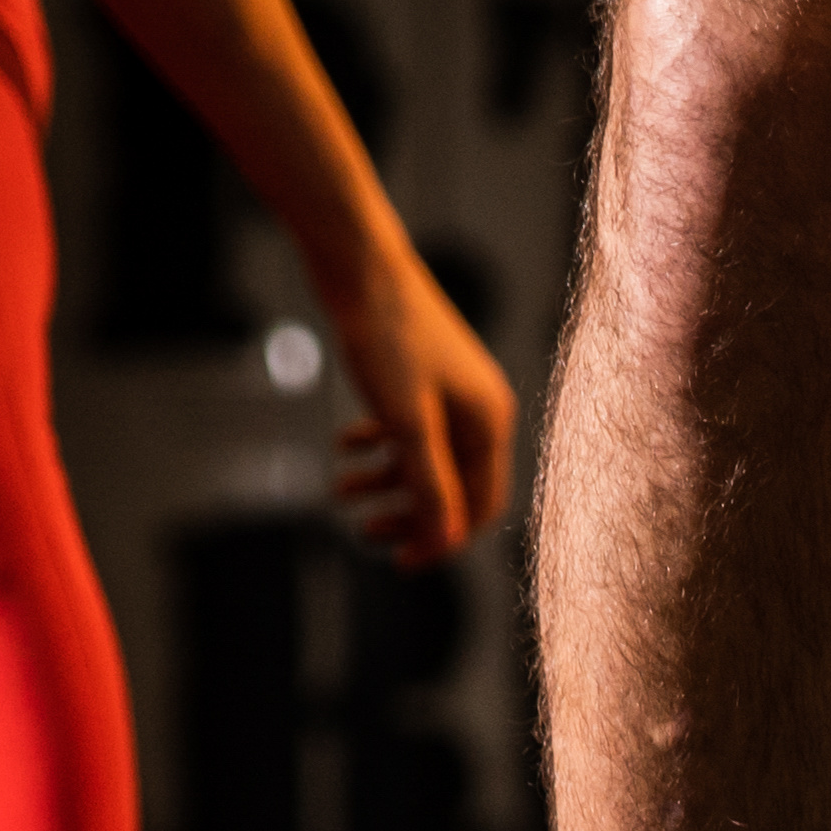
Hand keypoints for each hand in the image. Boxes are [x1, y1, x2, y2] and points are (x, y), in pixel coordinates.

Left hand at [320, 238, 515, 566]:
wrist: (361, 267)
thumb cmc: (389, 341)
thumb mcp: (408, 424)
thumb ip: (430, 485)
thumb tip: (447, 542)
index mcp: (490, 423)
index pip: (481, 504)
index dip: (444, 539)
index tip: (402, 563)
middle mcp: (478, 410)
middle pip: (453, 486)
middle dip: (410, 515)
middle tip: (366, 535)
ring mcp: (450, 392)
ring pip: (424, 458)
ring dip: (385, 483)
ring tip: (340, 494)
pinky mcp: (421, 375)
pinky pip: (407, 428)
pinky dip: (377, 445)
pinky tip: (344, 447)